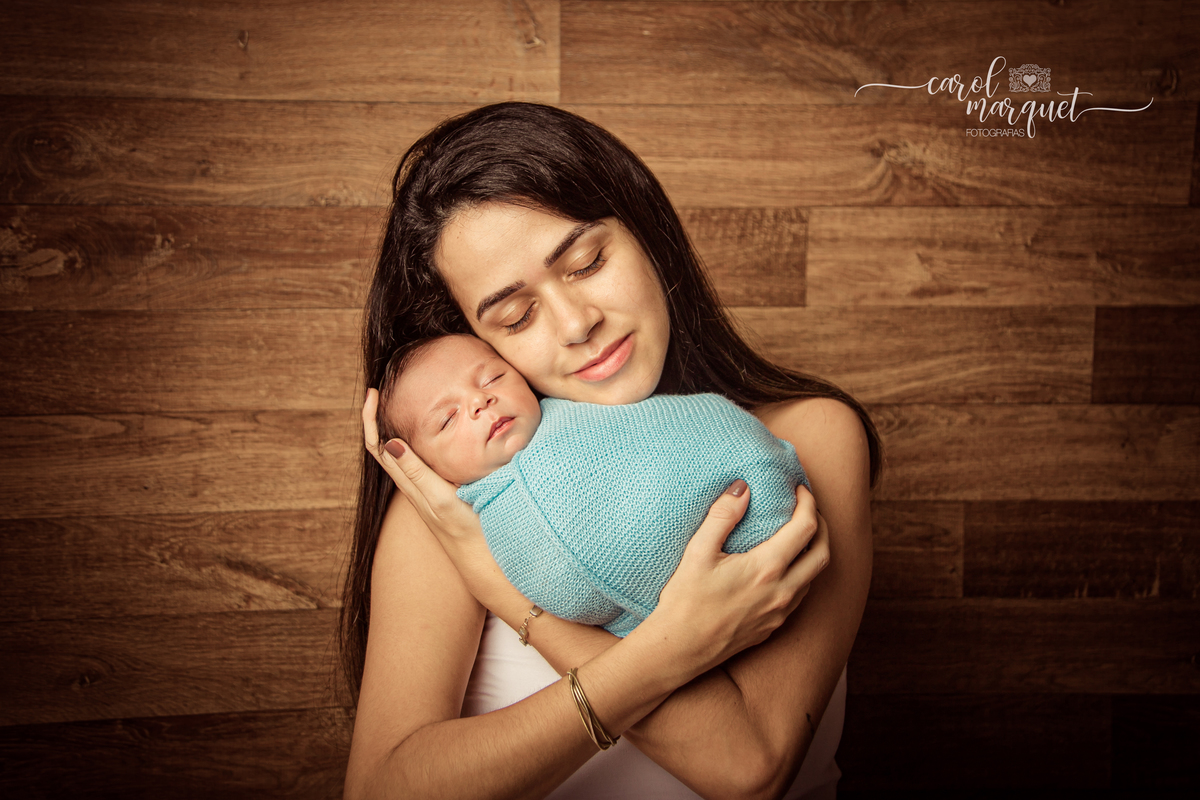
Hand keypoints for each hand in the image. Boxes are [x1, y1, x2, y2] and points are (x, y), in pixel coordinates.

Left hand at [362, 388, 510, 605]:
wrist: (485, 561)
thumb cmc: (469, 529)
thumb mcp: (441, 499)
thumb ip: (418, 473)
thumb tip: (391, 443)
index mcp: (411, 484)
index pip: (379, 447)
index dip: (370, 419)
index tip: (373, 393)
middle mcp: (413, 486)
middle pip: (384, 447)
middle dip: (377, 418)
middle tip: (380, 390)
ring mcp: (426, 490)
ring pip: (399, 455)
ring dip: (393, 428)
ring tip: (398, 403)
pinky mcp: (440, 492)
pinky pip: (417, 463)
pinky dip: (415, 442)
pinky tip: (430, 434)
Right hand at [647, 481, 828, 674]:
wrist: (680, 649)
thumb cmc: (685, 601)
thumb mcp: (698, 551)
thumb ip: (723, 516)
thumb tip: (742, 488)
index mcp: (766, 568)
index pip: (806, 528)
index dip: (808, 503)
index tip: (799, 490)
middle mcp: (782, 591)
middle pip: (823, 552)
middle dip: (822, 526)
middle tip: (808, 509)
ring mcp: (781, 612)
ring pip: (815, 576)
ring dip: (814, 551)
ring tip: (799, 534)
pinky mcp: (774, 627)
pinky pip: (801, 595)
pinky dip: (802, 573)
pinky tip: (784, 567)